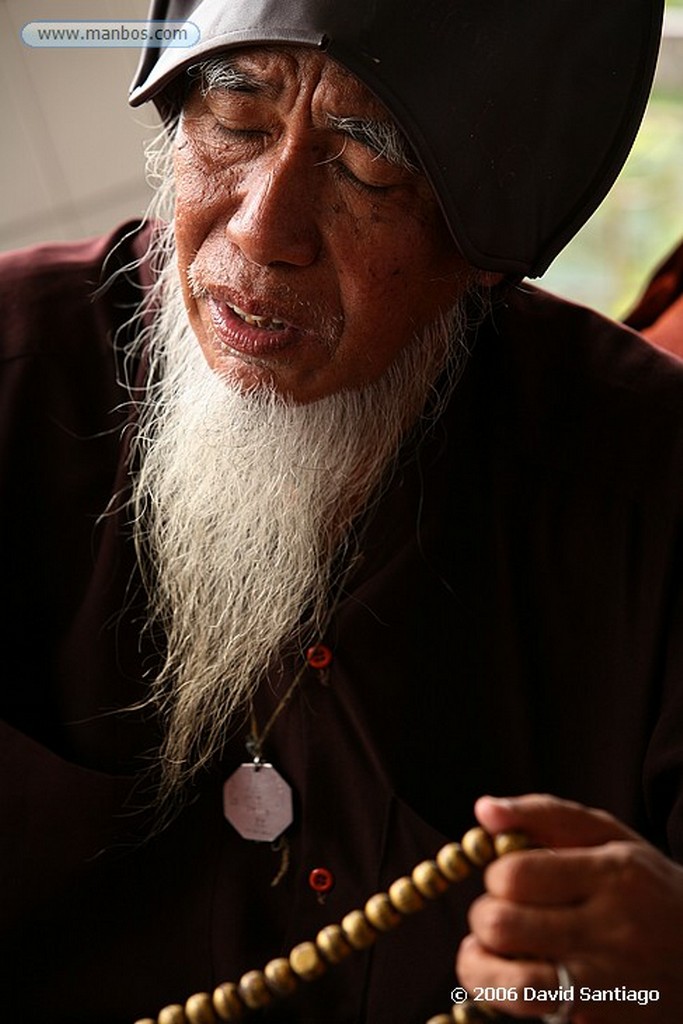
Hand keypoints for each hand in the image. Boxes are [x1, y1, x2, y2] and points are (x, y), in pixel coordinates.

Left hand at [455, 793, 682, 1022]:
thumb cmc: (647, 887)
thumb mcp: (609, 836)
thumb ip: (544, 814)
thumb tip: (484, 811)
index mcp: (614, 875)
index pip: (516, 875)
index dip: (496, 876)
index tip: (507, 879)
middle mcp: (615, 932)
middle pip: (503, 927)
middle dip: (484, 918)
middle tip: (496, 914)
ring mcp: (611, 985)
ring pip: (516, 985)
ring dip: (482, 968)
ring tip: (484, 953)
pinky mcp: (604, 1021)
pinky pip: (537, 1014)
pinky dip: (510, 996)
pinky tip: (516, 977)